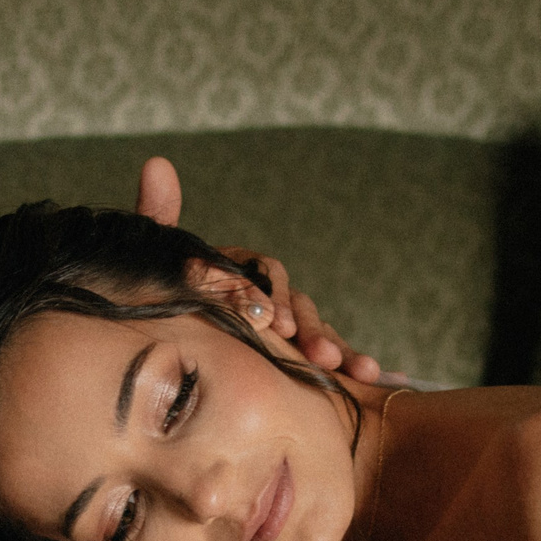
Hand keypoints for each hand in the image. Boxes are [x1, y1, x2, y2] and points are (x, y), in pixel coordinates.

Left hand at [134, 157, 384, 382]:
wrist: (171, 337)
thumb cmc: (168, 290)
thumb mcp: (162, 259)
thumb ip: (160, 215)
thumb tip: (158, 164)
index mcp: (244, 271)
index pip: (266, 275)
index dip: (275, 297)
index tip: (277, 325)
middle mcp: (271, 293)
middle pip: (300, 306)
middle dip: (312, 331)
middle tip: (317, 354)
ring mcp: (289, 324)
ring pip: (319, 333)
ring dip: (341, 350)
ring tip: (359, 372)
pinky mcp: (302, 354)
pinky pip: (331, 357)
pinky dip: (355, 362)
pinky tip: (382, 376)